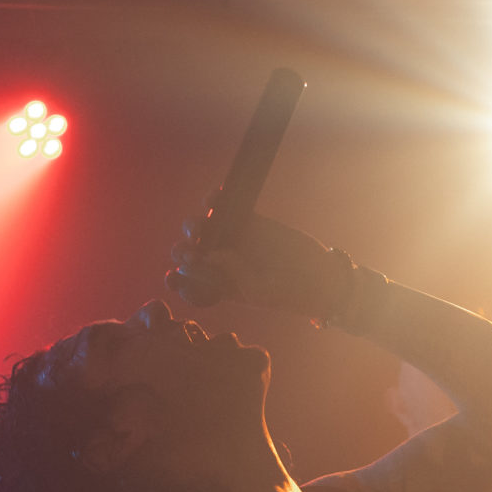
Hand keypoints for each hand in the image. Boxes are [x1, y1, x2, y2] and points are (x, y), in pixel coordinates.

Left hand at [166, 202, 351, 318]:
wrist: (319, 276)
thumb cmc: (288, 293)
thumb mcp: (258, 291)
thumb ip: (233, 273)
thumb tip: (210, 252)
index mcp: (218, 286)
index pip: (187, 282)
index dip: (177, 278)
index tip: (173, 275)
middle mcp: (221, 262)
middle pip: (188, 251)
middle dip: (183, 249)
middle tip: (190, 250)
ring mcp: (233, 239)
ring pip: (201, 227)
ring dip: (194, 225)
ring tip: (201, 227)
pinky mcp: (248, 220)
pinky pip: (224, 206)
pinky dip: (216, 199)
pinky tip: (214, 197)